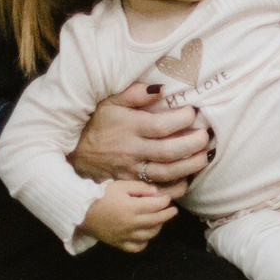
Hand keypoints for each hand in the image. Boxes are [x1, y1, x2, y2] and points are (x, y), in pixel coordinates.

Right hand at [67, 83, 210, 197]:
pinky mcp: (131, 185)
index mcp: (128, 128)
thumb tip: (161, 88)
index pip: (161, 126)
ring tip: (206, 156)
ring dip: (191, 166)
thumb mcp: (109, 103)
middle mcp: (131, 151)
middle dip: (194, 144)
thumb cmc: (96, 124)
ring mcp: (131, 171)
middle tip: (207, 135)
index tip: (194, 113)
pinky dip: (175, 187)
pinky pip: (157, 190)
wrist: (72, 153)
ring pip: (167, 173)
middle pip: (169, 151)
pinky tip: (188, 178)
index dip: (183, 119)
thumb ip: (134, 94)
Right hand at [81, 179, 176, 252]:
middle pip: (157, 220)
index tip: (167, 198)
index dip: (165, 201)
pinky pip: (137, 247)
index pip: (157, 205)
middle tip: (172, 210)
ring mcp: (125, 236)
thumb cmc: (101, 196)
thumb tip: (156, 192)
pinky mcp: (118, 243)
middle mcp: (131, 224)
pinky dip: (144, 242)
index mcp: (132, 208)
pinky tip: (145, 235)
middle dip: (167, 214)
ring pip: (149, 235)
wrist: (80, 211)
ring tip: (159, 220)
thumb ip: (140, 188)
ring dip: (158, 227)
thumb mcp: (120, 186)